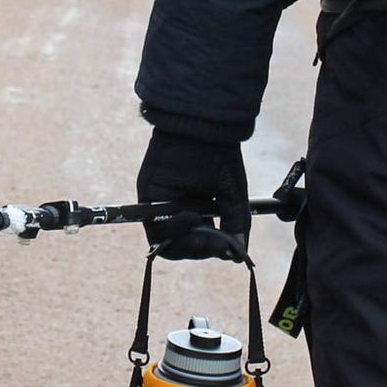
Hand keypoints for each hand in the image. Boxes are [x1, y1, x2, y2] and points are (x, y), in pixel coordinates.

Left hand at [136, 128, 249, 260]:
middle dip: (198, 250)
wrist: (204, 130)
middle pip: (181, 247)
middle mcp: (178, 210)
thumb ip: (235, 225)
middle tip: (215, 244)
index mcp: (198, 210)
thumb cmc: (220, 158)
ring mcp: (161, 205)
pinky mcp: (148, 198)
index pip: (198, 243)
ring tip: (201, 229)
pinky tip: (191, 217)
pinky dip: (173, 229)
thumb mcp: (232, 196)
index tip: (226, 247)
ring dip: (185, 244)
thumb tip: (237, 256)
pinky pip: (154, 226)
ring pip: (165, 242)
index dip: (210, 249)